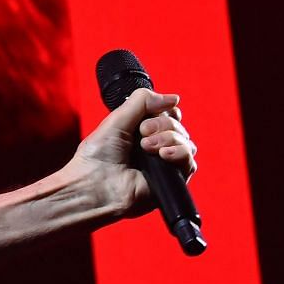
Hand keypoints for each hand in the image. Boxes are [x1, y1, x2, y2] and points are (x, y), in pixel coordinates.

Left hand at [71, 87, 197, 217]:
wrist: (94, 185)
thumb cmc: (97, 156)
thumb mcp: (116, 120)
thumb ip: (142, 102)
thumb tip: (174, 98)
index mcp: (141, 132)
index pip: (168, 114)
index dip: (164, 110)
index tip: (146, 117)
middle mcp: (155, 147)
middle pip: (178, 126)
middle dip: (162, 124)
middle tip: (141, 134)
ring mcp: (165, 163)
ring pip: (186, 142)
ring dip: (168, 138)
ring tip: (146, 147)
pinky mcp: (172, 180)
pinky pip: (189, 161)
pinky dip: (179, 153)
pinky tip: (163, 155)